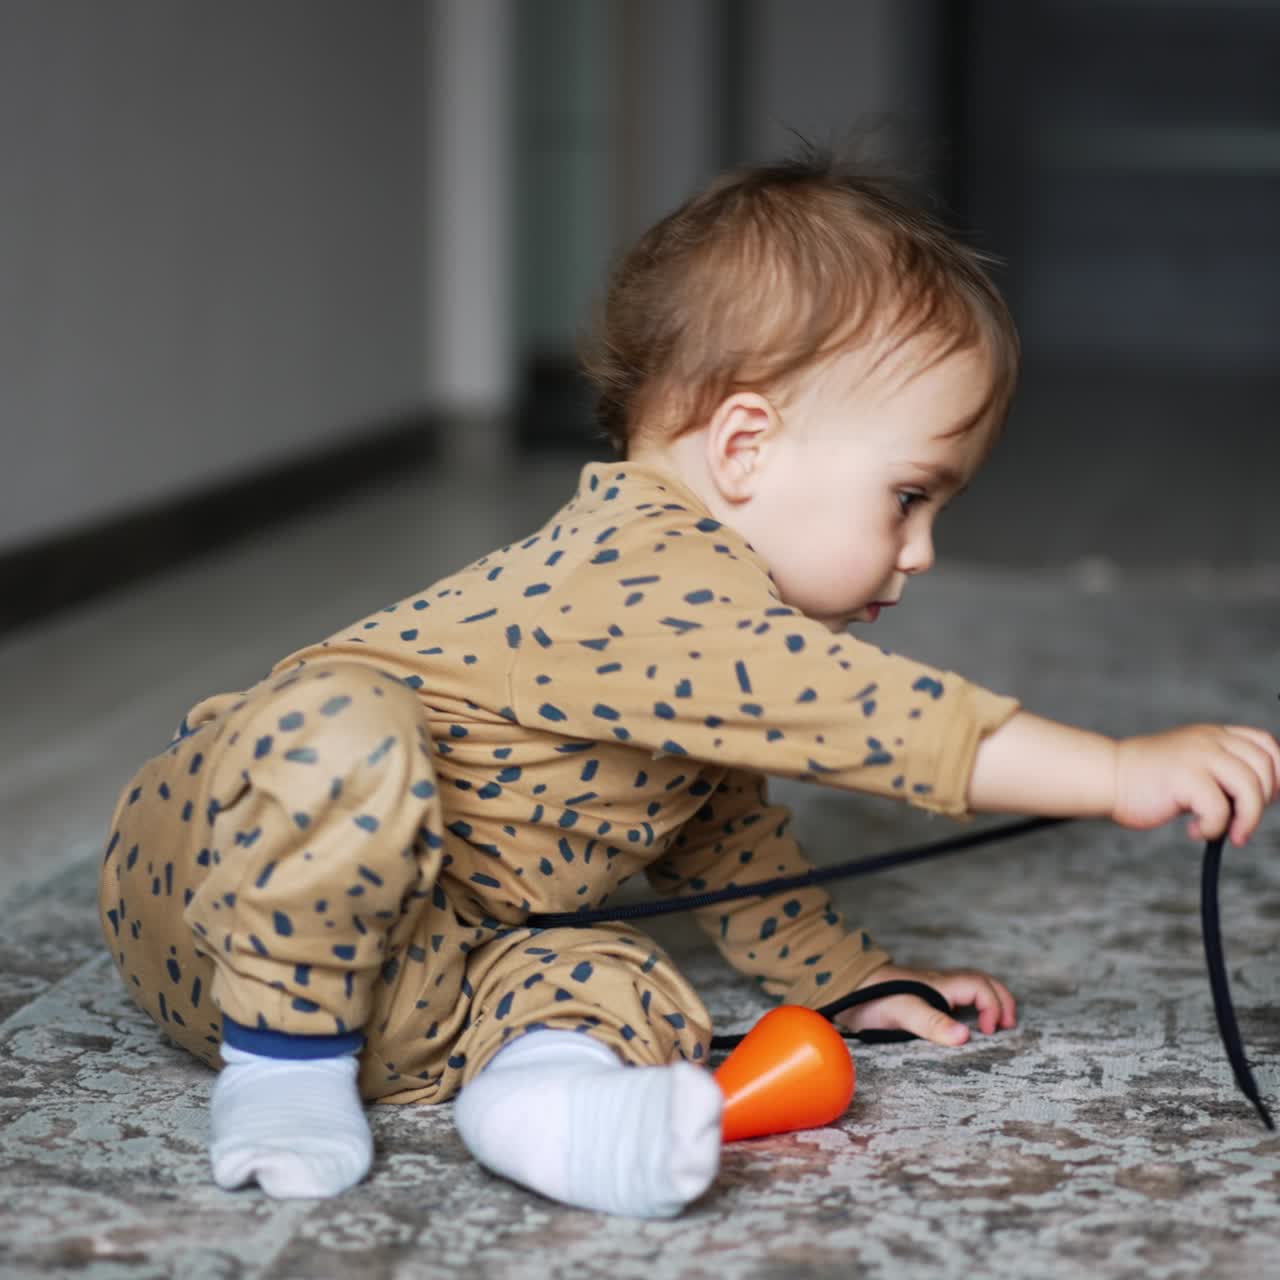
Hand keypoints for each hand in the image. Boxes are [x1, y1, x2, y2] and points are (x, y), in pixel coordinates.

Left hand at [833, 963, 1016, 1046]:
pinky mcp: (920, 995)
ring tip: (994, 1024)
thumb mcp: (903, 1012)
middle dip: (1000, 999)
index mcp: (941, 984)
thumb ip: (933, 1023)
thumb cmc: (872, 997)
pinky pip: (955, 994)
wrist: (844, 985)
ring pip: (969, 986)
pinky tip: (965, 1021)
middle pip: (981, 982)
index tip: (989, 1031)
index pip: (981, 987)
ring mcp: (931, 988)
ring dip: (987, 1000)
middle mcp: (940, 983)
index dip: (993, 1007)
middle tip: (1008, 1024)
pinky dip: (971, 1004)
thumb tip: (966, 1037)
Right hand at [1113, 725, 1279, 846]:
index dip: (1278, 771)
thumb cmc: (1145, 780)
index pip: (1265, 744)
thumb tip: (1261, 798)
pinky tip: (1195, 831)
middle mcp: (1209, 740)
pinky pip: (1220, 809)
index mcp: (1212, 735)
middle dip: (1263, 801)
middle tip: (1242, 822)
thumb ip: (1221, 773)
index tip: (1271, 798)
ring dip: (1246, 819)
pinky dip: (1214, 828)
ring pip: (1250, 787)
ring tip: (1229, 835)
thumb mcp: (1191, 766)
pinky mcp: (1184, 777)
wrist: (1107, 777)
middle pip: (1264, 767)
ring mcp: (1197, 755)